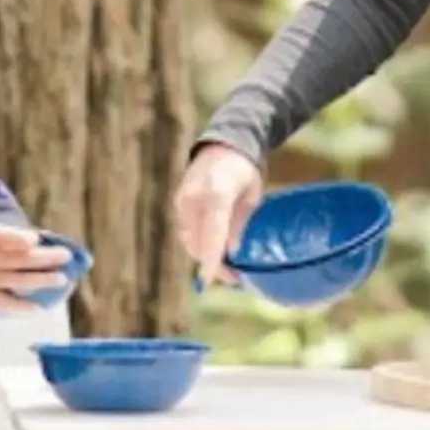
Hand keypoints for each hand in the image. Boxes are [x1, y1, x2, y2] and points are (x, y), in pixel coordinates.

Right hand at [0, 197, 70, 308]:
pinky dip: (20, 307)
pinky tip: (37, 309)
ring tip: (62, 279)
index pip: (6, 238)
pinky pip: (3, 302)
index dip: (22, 239)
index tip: (38, 238)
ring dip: (42, 280)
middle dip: (47, 258)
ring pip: (18, 280)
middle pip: (22, 260)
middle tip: (67, 257)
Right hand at [174, 144, 264, 284]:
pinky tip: (214, 250)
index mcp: (217, 194)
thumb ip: (239, 225)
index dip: (210, 262)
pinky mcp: (178, 203)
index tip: (207, 284)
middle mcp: (194, 199)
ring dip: (204, 256)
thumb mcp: (250, 198)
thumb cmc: (244, 171)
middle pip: (197, 243)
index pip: (212, 236)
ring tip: (226, 267)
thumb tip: (230, 253)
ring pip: (189, 241)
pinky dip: (199, 244)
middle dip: (212, 265)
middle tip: (234, 277)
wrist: (223, 145)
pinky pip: (187, 232)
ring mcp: (182, 201)